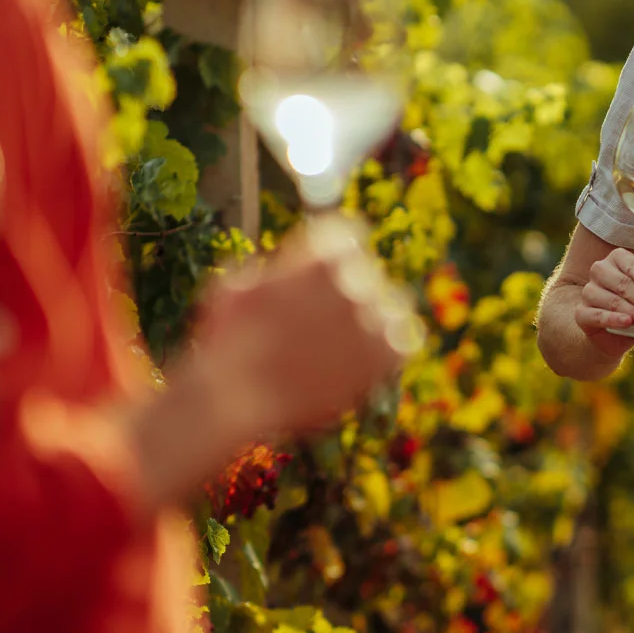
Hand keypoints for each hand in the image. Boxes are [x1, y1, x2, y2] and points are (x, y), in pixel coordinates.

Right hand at [192, 219, 416, 435]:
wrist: (237, 397)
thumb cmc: (227, 343)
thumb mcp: (238, 287)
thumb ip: (274, 270)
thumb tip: (284, 267)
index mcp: (322, 252)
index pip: (349, 235)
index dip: (337, 257)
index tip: (329, 276)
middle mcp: (354, 276)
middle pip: (369, 274)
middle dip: (350, 294)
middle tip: (327, 323)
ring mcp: (374, 314)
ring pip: (393, 306)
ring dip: (375, 322)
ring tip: (342, 348)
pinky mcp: (388, 353)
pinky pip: (406, 341)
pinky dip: (389, 352)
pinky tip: (362, 363)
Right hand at [575, 248, 633, 355]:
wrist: (612, 334)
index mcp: (616, 260)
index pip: (630, 264)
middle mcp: (599, 271)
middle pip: (622, 284)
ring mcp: (588, 291)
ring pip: (613, 301)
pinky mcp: (581, 313)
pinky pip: (597, 315)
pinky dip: (613, 319)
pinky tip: (627, 323)